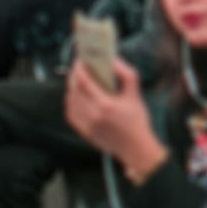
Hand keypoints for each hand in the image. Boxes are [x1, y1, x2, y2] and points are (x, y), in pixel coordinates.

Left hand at [64, 57, 164, 172]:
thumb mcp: (135, 94)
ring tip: (77, 79)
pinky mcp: (84, 132)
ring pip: (70, 102)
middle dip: (73, 75)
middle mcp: (93, 116)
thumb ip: (126, 74)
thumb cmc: (137, 120)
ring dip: (71, 88)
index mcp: (105, 105)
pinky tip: (76, 96)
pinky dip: (71, 102)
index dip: (79, 68)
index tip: (80, 59)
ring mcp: (86, 125)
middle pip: (74, 90)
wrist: (135, 148)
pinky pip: (71, 113)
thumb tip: (113, 61)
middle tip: (78, 66)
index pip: (83, 82)